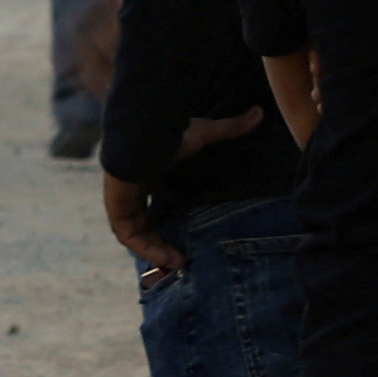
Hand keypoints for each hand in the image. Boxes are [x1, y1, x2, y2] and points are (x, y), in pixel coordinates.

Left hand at [101, 110, 262, 274]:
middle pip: (143, 224)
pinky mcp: (117, 209)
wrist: (144, 132)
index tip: (182, 235)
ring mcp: (122, 201)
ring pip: (136, 234)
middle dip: (160, 244)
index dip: (164, 222)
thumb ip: (229, 128)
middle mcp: (132, 191)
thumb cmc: (170, 132)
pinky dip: (146, 248)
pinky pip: (129, 236)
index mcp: (146, 177)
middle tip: (183, 259)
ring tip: (179, 264)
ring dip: (155, 251)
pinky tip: (166, 258)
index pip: (151, 205)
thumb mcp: (203, 134)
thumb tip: (259, 112)